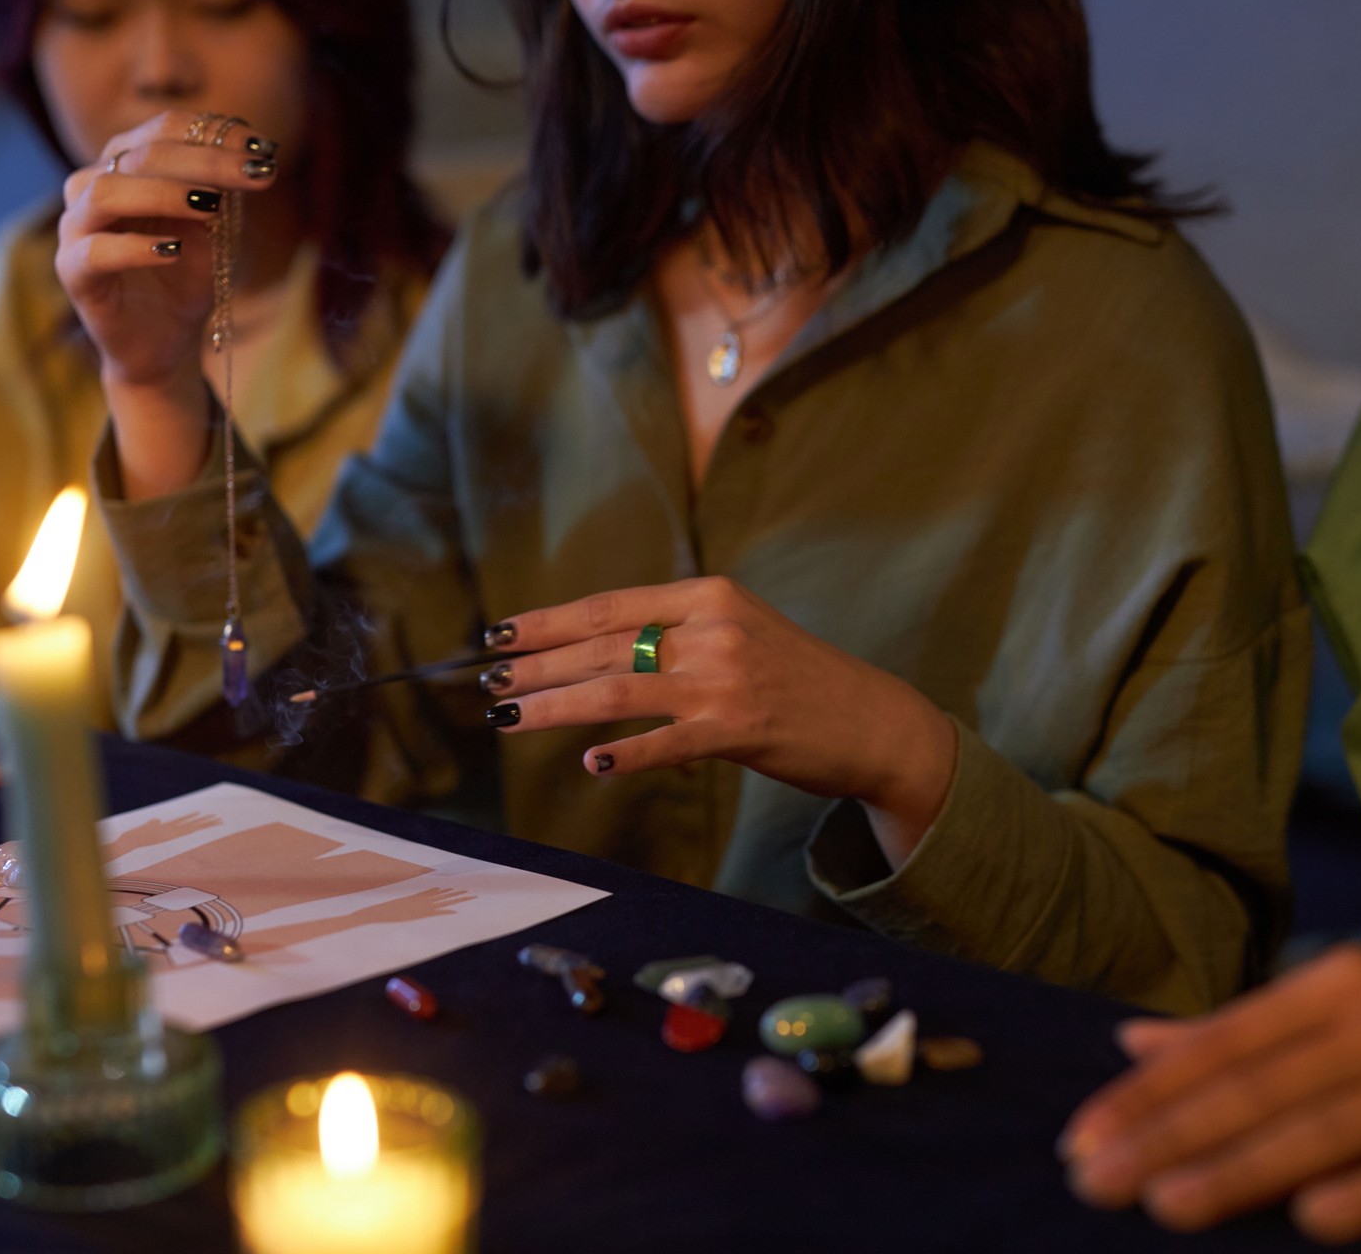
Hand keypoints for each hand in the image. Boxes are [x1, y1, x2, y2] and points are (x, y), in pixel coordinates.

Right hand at [55, 111, 278, 495]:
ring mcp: (77, 228)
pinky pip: (95, 251)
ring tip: (211, 206)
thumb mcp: (215, 230)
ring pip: (106, 192)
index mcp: (126, 164)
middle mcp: (93, 185)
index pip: (164, 130)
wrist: (167, 341)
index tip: (262, 150)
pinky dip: (136, 248)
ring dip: (163, 193)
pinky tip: (174, 250)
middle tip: (253, 174)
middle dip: (204, 161)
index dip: (214, 133)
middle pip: (140, 154)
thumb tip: (252, 155)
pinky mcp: (73, 271)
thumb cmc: (188, 277)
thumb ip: (224, 192)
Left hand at [483, 577, 957, 857]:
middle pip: (604, 646)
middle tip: (490, 685)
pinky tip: (591, 763)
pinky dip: (625, 754)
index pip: (609, 606)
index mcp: (707, 596)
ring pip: (619, 691)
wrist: (870, 721)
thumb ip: (676, 632)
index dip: (548, 622)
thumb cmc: (795, 679)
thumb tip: (599, 646)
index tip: (500, 636)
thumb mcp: (738, 631)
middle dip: (538, 665)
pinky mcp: (739, 729)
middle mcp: (713, 629)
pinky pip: (666, 743)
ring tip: (512, 719)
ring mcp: (725, 680)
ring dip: (557, 706)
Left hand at [1060, 945, 1360, 1243]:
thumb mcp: (1341, 1003)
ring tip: (1165, 1203)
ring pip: (1319, 1130)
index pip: (1217, 1045)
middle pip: (1252, 1090)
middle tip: (1092, 1178)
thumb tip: (1132, 1042)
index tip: (1079, 1134)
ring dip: (1239, 1169)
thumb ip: (1238, 1028)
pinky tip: (1312, 1221)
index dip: (1144, 1092)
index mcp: (1330, 988)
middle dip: (1164, 1136)